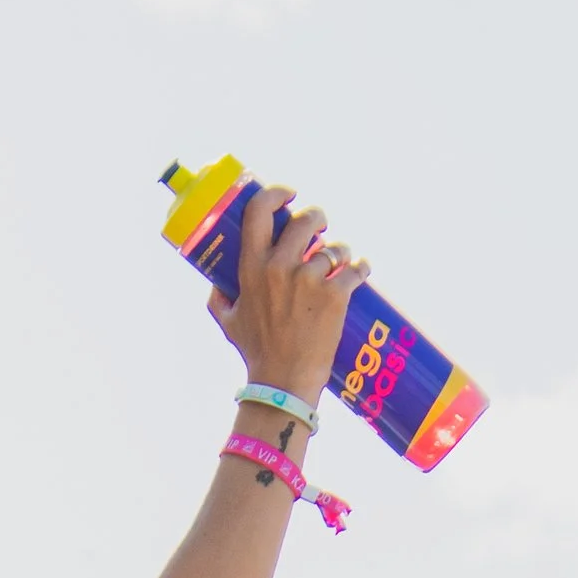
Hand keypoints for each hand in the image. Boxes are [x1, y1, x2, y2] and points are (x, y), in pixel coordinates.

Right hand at [208, 184, 368, 406]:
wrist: (283, 384)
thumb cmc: (255, 354)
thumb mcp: (228, 322)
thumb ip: (219, 297)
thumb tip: (217, 281)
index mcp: (252, 268)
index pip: (259, 211)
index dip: (276, 193)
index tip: (289, 194)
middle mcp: (280, 267)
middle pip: (305, 220)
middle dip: (317, 219)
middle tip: (321, 228)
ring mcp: (309, 280)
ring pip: (335, 247)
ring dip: (340, 251)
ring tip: (340, 264)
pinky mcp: (335, 296)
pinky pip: (355, 268)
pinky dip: (361, 269)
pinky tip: (361, 272)